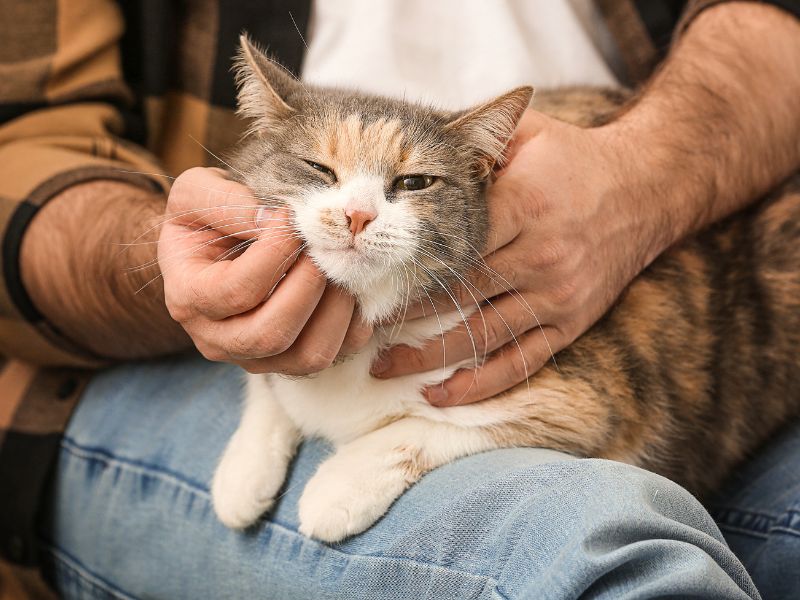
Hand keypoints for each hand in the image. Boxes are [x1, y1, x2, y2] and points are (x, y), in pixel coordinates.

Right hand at [159, 167, 371, 373]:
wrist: (213, 249)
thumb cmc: (206, 220)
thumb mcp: (197, 193)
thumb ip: (225, 201)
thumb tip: (272, 218)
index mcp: (188, 299)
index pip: (238, 290)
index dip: (275, 253)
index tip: (293, 218)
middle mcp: (218, 341)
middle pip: (272, 335)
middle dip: (309, 285)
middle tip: (324, 246)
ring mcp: (257, 359)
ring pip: (309, 356)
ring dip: (337, 309)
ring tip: (339, 265)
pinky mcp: (292, 363)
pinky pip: (336, 354)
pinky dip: (354, 323)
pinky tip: (349, 286)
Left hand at [372, 110, 656, 404]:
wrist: (646, 189)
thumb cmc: (574, 159)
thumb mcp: (528, 133)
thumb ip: (476, 141)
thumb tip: (416, 143)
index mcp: (524, 207)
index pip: (453, 244)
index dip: (405, 265)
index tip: (366, 278)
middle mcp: (540, 256)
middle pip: (458, 294)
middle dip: (403, 313)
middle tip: (359, 325)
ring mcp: (556, 296)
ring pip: (482, 335)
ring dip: (429, 356)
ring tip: (383, 367)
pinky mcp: (570, 323)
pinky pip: (521, 362)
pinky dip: (480, 384)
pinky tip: (440, 394)